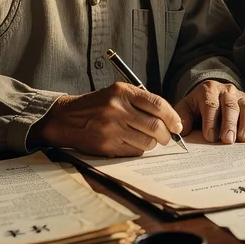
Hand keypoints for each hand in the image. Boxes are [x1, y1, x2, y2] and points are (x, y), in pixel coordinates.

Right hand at [31, 82, 181, 156]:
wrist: (66, 119)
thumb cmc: (96, 105)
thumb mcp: (116, 93)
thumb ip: (141, 101)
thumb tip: (169, 118)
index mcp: (122, 92)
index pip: (157, 105)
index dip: (173, 117)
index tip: (178, 125)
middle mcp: (117, 109)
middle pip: (155, 126)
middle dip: (167, 135)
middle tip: (168, 137)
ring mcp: (111, 128)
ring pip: (147, 141)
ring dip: (153, 143)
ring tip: (148, 139)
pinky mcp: (107, 145)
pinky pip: (134, 151)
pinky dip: (138, 149)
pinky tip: (132, 143)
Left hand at [174, 80, 244, 143]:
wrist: (211, 95)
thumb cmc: (197, 106)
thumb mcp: (186, 108)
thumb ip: (182, 117)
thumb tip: (181, 130)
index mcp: (208, 90)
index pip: (210, 105)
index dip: (210, 121)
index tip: (210, 137)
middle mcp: (227, 90)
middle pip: (230, 106)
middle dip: (229, 124)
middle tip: (228, 140)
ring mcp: (241, 96)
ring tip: (244, 138)